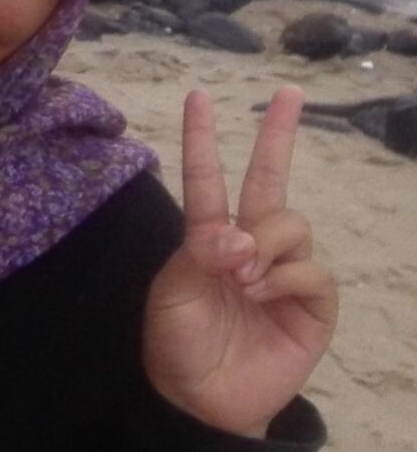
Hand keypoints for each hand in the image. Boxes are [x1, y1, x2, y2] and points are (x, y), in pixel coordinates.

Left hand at [143, 87, 338, 437]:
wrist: (200, 397)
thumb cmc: (178, 341)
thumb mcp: (175, 291)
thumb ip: (202, 255)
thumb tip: (241, 236)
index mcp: (207, 236)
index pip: (208, 178)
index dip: (203, 138)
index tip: (200, 95)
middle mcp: (249, 245)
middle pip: (271, 180)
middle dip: (279, 135)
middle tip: (287, 93)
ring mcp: (284, 272)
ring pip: (291, 223)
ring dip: (265, 243)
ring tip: (241, 277)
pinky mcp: (313, 304)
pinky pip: (311, 269)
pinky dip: (285, 275)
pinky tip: (262, 293)